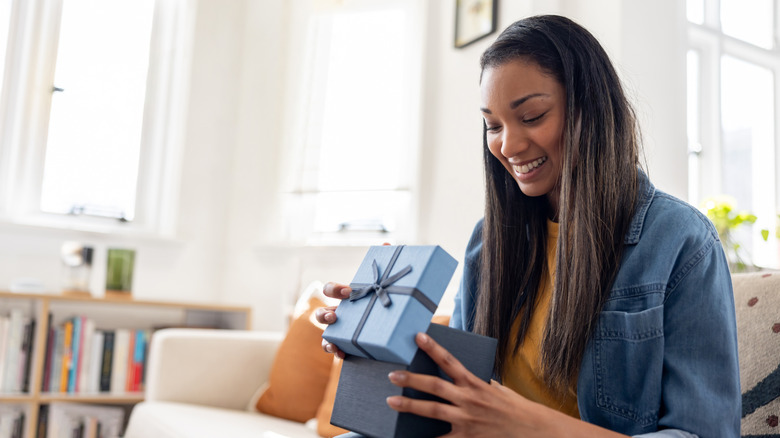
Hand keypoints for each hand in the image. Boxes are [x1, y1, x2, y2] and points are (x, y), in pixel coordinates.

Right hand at [316, 242, 391, 358]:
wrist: (398, 324)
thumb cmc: (388, 299)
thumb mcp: (389, 283)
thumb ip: (386, 264)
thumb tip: (385, 244)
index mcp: (347, 297)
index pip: (331, 290)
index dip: (335, 289)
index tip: (348, 291)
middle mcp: (340, 314)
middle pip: (321, 313)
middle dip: (324, 314)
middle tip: (335, 315)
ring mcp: (342, 330)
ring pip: (324, 334)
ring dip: (326, 338)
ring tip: (333, 342)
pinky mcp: (349, 345)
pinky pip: (335, 349)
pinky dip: (336, 351)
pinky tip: (342, 353)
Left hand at [386, 333, 627, 437]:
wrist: (533, 430)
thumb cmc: (513, 408)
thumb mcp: (496, 388)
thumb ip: (475, 383)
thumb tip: (457, 376)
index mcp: (475, 383)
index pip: (449, 361)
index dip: (433, 348)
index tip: (417, 337)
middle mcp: (469, 399)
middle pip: (434, 386)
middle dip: (411, 380)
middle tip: (392, 375)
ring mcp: (467, 419)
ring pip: (432, 410)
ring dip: (409, 406)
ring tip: (391, 402)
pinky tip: (409, 436)